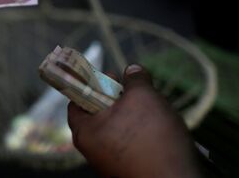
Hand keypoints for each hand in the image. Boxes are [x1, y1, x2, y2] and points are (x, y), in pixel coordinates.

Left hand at [68, 65, 201, 177]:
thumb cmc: (152, 140)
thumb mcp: (143, 97)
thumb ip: (135, 80)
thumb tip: (133, 70)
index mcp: (84, 131)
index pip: (77, 100)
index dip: (93, 83)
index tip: (112, 77)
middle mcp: (93, 149)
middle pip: (100, 113)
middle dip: (120, 98)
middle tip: (138, 91)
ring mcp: (111, 161)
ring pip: (120, 128)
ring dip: (136, 116)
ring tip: (155, 111)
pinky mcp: (130, 168)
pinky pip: (133, 145)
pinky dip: (144, 134)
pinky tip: (161, 130)